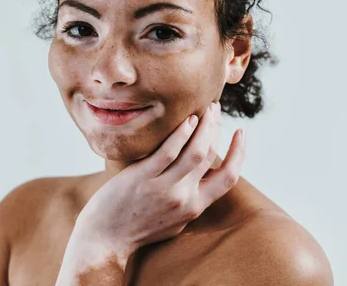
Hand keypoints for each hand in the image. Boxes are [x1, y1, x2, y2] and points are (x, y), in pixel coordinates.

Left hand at [75, 101, 245, 257]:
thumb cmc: (138, 227)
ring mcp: (163, 188)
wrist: (105, 239)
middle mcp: (184, 197)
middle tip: (215, 108)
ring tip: (203, 108)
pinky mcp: (142, 178)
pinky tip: (185, 119)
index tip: (242, 133)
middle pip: (210, 156)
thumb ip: (189, 200)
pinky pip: (167, 151)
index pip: (229, 177)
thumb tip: (200, 178)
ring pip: (195, 151)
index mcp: (195, 207)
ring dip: (204, 125)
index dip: (239, 153)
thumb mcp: (174, 221)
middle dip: (216, 128)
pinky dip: (180, 133)